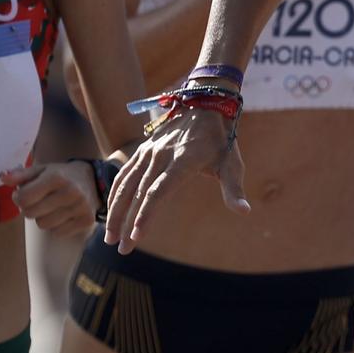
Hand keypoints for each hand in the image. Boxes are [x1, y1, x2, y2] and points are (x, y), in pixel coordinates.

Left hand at [2, 161, 98, 237]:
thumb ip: (20, 175)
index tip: (22, 194)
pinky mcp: (86, 220)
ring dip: (43, 218)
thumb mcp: (42, 170)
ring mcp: (79, 208)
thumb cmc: (61, 175)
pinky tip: (63, 214)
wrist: (94, 180)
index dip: (18, 198)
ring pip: (43, 225)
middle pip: (30, 214)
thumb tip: (1, 177)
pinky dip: (56, 226)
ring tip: (52, 207)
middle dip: (29, 208)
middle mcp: (69, 192)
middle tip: (38, 201)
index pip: (23, 199)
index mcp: (56, 177)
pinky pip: (58, 233)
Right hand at [102, 109, 246, 252]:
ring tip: (109, 237)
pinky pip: (124, 174)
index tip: (137, 235)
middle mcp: (161, 156)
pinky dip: (115, 194)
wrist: (205, 104)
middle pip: (139, 193)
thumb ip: (233, 189)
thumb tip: (244, 212)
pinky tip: (110, 212)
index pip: (159, 191)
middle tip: (120, 248)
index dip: (146, 213)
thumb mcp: (232, 163)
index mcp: (182, 160)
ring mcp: (149, 152)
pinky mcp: (143, 150)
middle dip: (127, 222)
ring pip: (126, 184)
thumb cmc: (221, 140)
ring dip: (115, 211)